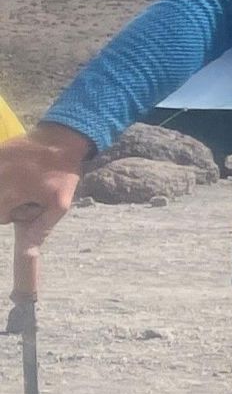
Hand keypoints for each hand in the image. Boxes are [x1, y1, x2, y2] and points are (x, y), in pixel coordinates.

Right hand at [1, 125, 91, 247]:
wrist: (61, 140)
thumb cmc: (62, 174)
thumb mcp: (59, 204)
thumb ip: (41, 228)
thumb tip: (27, 252)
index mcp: (10, 194)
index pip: (1, 218)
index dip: (15, 214)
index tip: (29, 203)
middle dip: (7, 202)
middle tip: (26, 190)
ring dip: (4, 187)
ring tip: (20, 180)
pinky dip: (3, 174)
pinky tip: (17, 170)